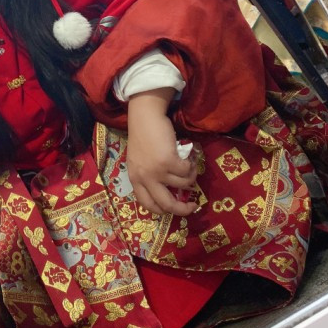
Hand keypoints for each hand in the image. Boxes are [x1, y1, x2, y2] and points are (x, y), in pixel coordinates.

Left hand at [125, 88, 197, 216]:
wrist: (144, 117)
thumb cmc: (143, 137)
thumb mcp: (139, 161)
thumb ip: (149, 176)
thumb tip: (170, 190)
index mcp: (135, 179)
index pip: (147, 204)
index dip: (163, 210)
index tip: (174, 208)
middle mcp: (144, 178)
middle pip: (166, 204)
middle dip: (182, 209)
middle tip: (193, 206)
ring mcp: (156, 170)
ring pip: (182, 185)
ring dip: (191, 178)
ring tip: (191, 168)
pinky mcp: (168, 161)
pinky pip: (187, 171)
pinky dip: (192, 166)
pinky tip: (190, 158)